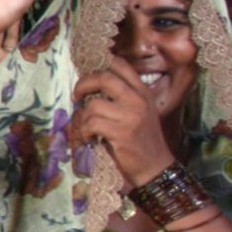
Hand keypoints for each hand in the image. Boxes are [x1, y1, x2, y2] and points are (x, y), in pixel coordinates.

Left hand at [72, 57, 176, 188]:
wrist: (154, 166)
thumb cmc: (141, 140)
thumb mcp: (139, 111)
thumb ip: (123, 96)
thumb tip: (91, 85)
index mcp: (143, 91)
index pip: (121, 65)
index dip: (100, 67)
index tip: (88, 81)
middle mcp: (138, 100)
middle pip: (104, 77)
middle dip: (83, 85)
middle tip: (77, 96)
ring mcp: (131, 115)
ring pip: (93, 105)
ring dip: (83, 117)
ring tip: (86, 127)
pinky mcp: (121, 132)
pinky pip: (91, 123)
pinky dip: (84, 131)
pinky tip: (90, 137)